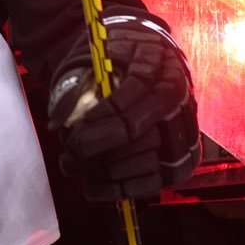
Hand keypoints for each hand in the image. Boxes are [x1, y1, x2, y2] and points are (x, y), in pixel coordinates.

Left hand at [48, 16, 200, 200]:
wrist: (152, 56)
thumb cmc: (118, 58)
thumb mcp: (98, 55)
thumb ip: (79, 82)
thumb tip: (60, 121)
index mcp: (156, 63)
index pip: (131, 97)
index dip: (100, 119)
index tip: (73, 133)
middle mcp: (176, 95)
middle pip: (140, 132)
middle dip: (99, 148)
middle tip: (69, 154)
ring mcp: (184, 127)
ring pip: (149, 160)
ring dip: (107, 172)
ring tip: (74, 168)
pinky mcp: (184, 156)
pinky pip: (157, 180)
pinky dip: (123, 189)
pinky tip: (93, 187)